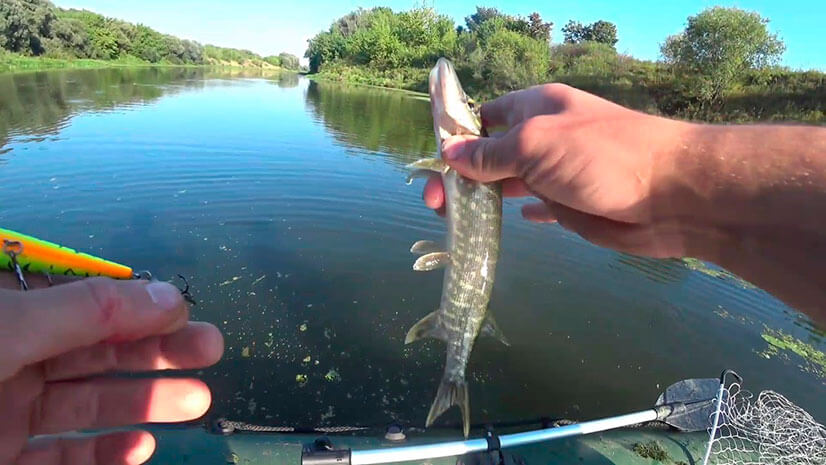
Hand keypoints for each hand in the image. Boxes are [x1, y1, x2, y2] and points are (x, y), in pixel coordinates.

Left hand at [0, 273, 223, 464]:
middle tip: (210, 350)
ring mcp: (7, 412)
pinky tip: (141, 446)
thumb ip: (89, 312)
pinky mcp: (7, 459)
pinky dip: (106, 453)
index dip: (138, 306)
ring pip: (89, 404)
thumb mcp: (12, 327)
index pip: (84, 303)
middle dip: (157, 351)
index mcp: (10, 313)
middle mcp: (13, 358)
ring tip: (198, 400)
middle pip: (98, 352)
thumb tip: (169, 298)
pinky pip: (64, 455)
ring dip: (146, 401)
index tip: (184, 314)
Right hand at [423, 83, 692, 257]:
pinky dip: (523, 212)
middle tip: (438, 206)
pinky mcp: (573, 205)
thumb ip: (490, 152)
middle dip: (462, 175)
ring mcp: (558, 172)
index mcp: (535, 108)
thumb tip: (449, 153)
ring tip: (455, 219)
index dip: (456, 136)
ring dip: (484, 197)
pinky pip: (540, 207)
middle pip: (490, 153)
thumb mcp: (536, 144)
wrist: (672, 194)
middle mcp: (544, 137)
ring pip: (511, 183)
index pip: (483, 115)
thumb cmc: (602, 156)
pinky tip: (512, 220)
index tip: (433, 164)